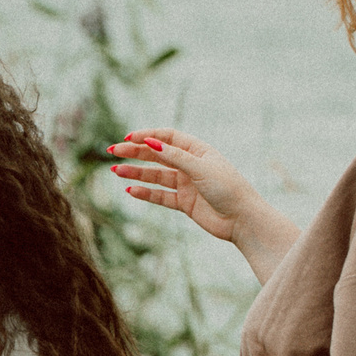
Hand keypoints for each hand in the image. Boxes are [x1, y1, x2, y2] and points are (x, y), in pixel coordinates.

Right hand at [105, 129, 259, 242]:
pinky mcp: (184, 203)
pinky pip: (160, 196)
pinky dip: (145, 193)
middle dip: (135, 153)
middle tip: (113, 152)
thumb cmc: (228, 188)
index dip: (147, 136)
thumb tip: (151, 143)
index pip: (168, 137)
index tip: (128, 138)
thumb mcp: (200, 168)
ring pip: (156, 175)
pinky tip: (130, 190)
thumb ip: (175, 157)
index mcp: (198, 151)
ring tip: (115, 171)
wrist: (242, 219)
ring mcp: (186, 184)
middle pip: (157, 155)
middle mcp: (190, 165)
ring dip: (136, 172)